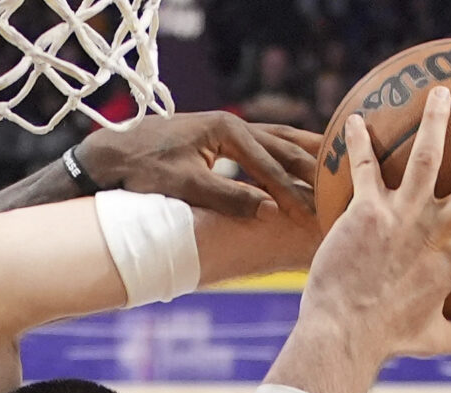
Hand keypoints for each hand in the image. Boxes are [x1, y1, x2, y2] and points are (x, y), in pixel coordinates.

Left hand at [78, 112, 324, 220]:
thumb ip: (227, 197)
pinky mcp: (219, 137)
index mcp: (227, 130)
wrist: (113, 154)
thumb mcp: (185, 186)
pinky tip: (296, 159)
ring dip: (304, 152)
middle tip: (338, 188)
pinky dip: (282, 152)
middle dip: (310, 169)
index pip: (269, 164)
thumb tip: (268, 208)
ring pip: (275, 140)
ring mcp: (226, 128)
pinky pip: (260, 144)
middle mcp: (231, 124)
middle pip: (281, 146)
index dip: (291, 190)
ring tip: (333, 162)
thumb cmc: (144, 170)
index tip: (311, 211)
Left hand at [298, 85, 450, 363]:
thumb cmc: (384, 339)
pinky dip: (361, 142)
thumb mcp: (430, 338)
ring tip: (441, 93)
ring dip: (436, 121)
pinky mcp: (367, 210)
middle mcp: (437, 231)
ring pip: (427, 156)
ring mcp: (403, 216)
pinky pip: (365, 167)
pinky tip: (357, 120)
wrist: (341, 334)